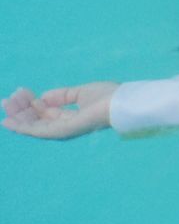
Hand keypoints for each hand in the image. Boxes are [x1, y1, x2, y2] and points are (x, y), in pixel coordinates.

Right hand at [2, 82, 118, 139]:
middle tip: (6, 99)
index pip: (45, 112)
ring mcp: (64, 130)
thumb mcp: (80, 92)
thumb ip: (61, 95)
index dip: (31, 103)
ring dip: (18, 116)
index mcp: (71, 117)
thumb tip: (41, 98)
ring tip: (6, 104)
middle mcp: (65, 126)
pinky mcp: (63, 131)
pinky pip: (38, 131)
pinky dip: (23, 126)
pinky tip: (9, 121)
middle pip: (37, 120)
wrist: (121, 102)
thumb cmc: (108, 96)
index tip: (19, 92)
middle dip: (21, 110)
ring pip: (34, 125)